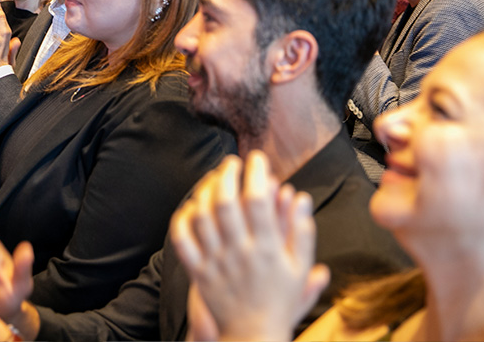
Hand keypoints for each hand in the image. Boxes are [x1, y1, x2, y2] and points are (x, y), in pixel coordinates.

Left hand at [170, 152, 328, 341]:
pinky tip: (191, 206)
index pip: (259, 200)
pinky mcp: (198, 272)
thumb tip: (300, 196)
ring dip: (205, 191)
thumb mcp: (299, 267)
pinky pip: (183, 241)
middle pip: (226, 202)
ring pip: (202, 216)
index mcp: (267, 249)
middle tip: (231, 162)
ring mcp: (216, 262)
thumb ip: (301, 230)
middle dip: (228, 174)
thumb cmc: (279, 300)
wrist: (253, 335)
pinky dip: (183, 219)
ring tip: (212, 179)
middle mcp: (239, 253)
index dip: (257, 173)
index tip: (257, 159)